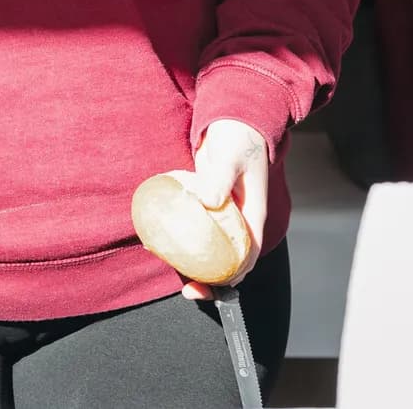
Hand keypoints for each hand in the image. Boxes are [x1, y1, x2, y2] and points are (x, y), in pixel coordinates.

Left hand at [180, 118, 269, 299]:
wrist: (229, 121)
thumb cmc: (237, 137)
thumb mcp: (230, 156)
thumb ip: (219, 178)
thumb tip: (208, 202)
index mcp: (253, 214)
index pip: (249, 253)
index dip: (236, 275)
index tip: (216, 287)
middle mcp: (238, 219)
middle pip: (228, 258)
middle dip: (210, 279)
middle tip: (189, 290)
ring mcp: (220, 213)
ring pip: (208, 246)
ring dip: (192, 263)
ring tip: (169, 270)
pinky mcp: (204, 204)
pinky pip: (193, 227)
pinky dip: (180, 237)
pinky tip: (159, 242)